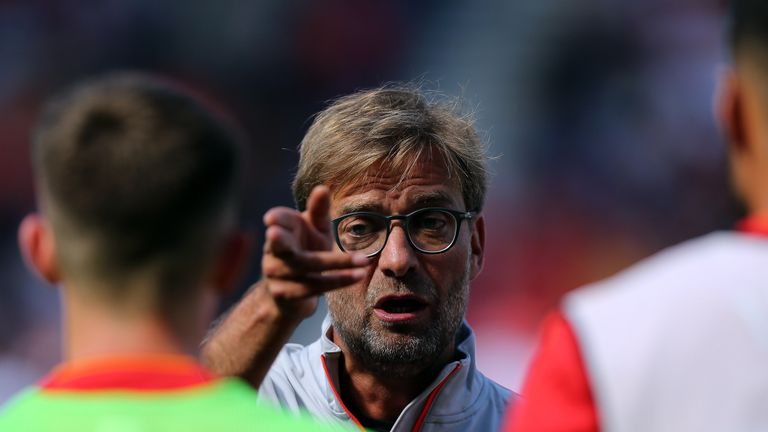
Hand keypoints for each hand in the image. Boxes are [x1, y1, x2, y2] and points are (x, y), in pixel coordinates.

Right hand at [201, 185, 367, 384]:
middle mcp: (273, 251)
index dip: (275, 218)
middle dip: (277, 239)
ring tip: (363, 260)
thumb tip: (323, 188)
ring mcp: (276, 273)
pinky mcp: (286, 294)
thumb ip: (318, 211)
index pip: (277, 220)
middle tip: (273, 233)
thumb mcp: (315, 230)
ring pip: (306, 266)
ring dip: (337, 263)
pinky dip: (337, 281)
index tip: (272, 218)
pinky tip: (357, 276)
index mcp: (281, 229)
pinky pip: (313, 286)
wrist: (292, 295)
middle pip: (280, 244)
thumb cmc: (307, 251)